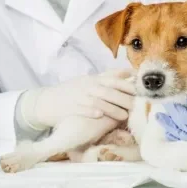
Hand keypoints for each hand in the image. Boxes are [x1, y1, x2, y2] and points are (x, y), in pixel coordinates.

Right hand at [20, 69, 134, 129]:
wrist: (46, 101)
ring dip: (112, 108)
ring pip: (98, 101)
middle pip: (109, 91)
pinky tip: (100, 116)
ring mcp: (79, 97)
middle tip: (136, 106)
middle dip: (124, 98)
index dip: (127, 84)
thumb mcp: (89, 80)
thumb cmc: (71, 91)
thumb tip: (128, 72)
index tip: (140, 90)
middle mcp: (88, 86)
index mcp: (93, 79)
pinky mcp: (71, 108)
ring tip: (124, 115)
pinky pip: (83, 109)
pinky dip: (92, 111)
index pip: (113, 79)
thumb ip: (108, 76)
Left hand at [156, 94, 186, 154]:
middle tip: (158, 113)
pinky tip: (176, 134)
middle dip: (169, 121)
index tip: (167, 102)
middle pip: (183, 128)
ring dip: (172, 130)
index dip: (175, 110)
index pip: (186, 117)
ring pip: (186, 137)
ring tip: (161, 123)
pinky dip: (182, 138)